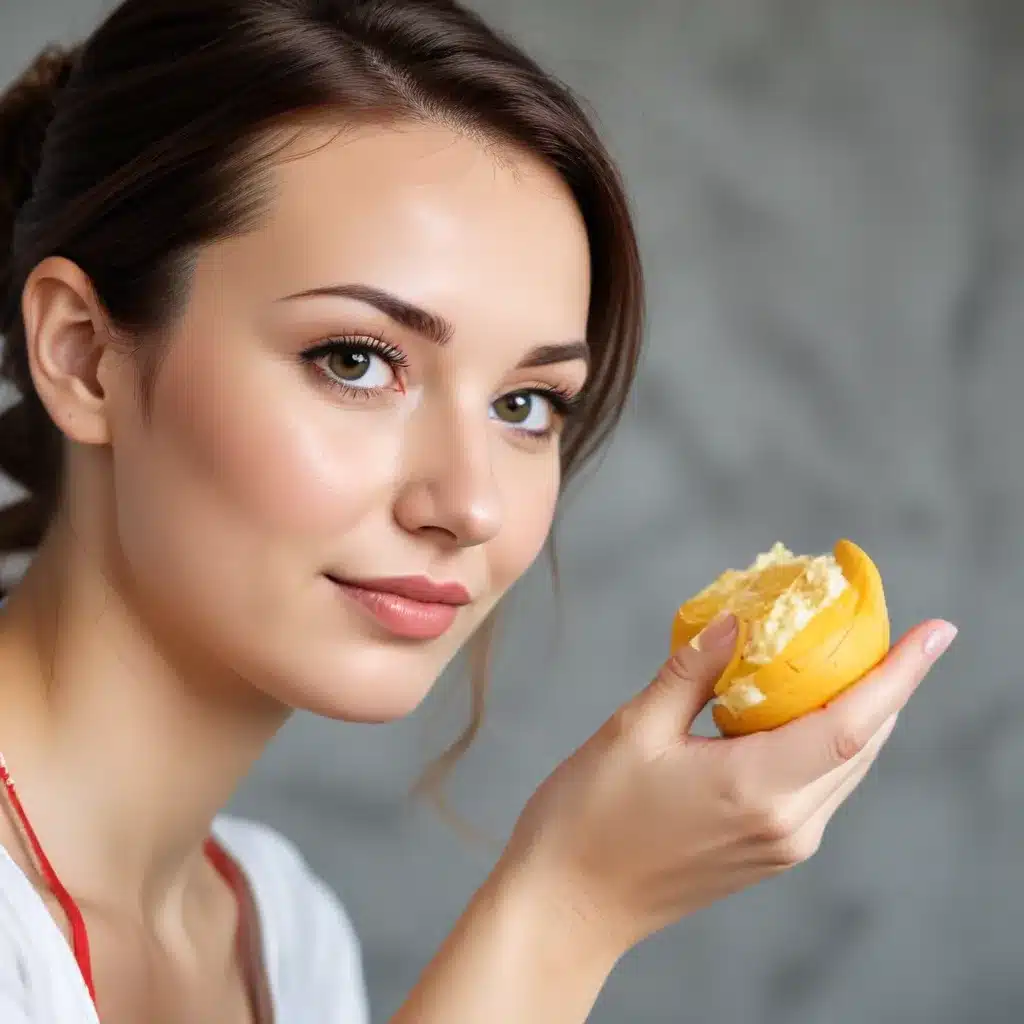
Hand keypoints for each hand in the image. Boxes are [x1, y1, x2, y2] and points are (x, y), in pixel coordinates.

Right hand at [502, 614, 956, 956]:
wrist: (571, 904)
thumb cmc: (590, 817)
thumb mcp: (633, 729)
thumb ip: (692, 672)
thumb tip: (735, 622)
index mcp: (754, 788)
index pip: (852, 724)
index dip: (898, 673)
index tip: (936, 631)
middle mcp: (786, 823)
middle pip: (864, 743)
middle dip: (882, 682)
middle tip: (875, 625)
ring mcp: (783, 844)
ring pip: (847, 766)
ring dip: (856, 711)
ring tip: (841, 657)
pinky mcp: (771, 852)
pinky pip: (820, 785)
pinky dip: (824, 741)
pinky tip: (798, 707)